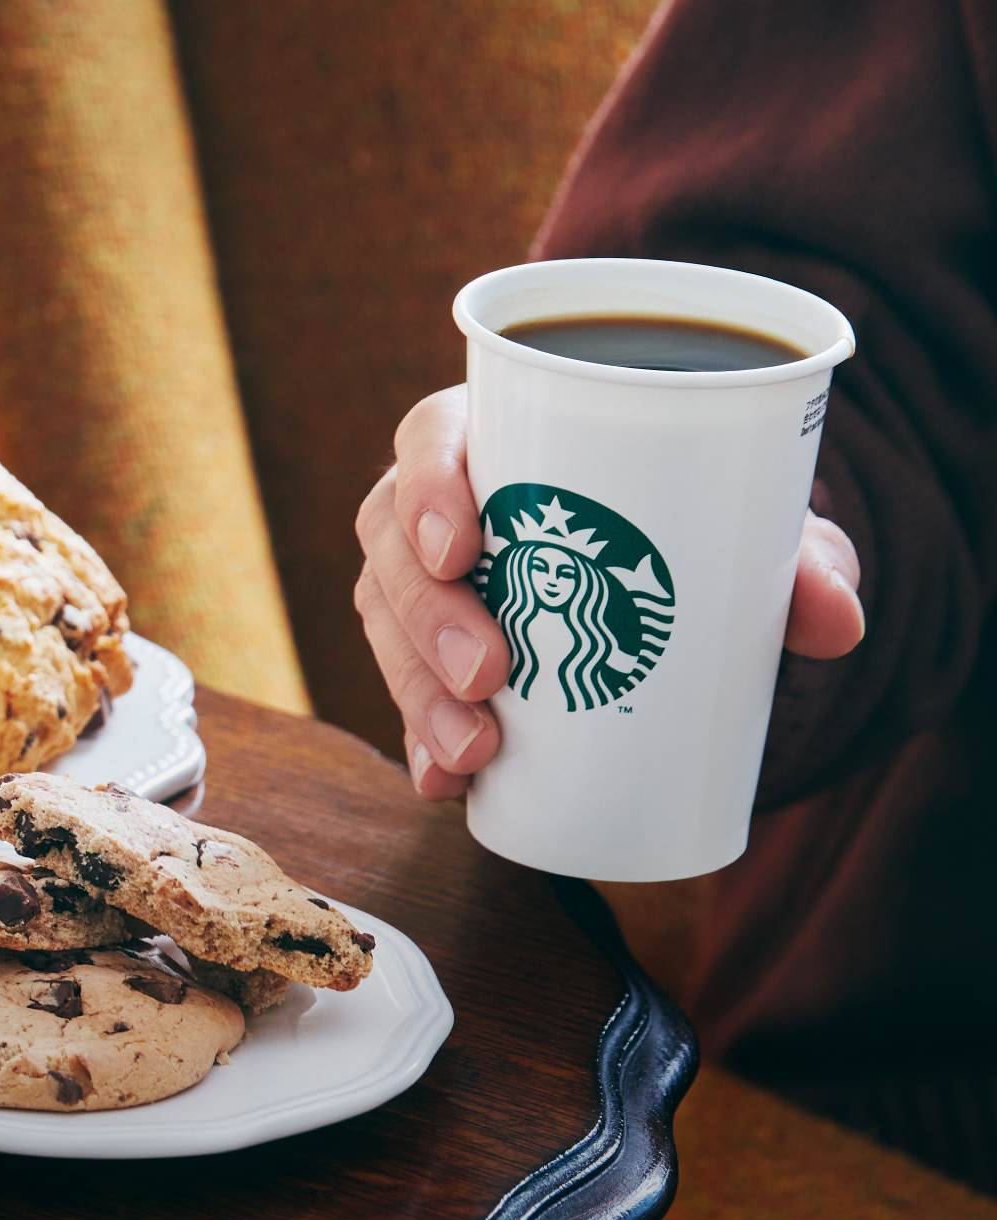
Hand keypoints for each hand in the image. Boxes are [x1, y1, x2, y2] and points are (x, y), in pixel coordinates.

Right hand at [354, 386, 866, 800]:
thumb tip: (835, 621)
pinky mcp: (426, 656)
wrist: (680, 587)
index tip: (463, 549)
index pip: (429, 438)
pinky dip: (418, 743)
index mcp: (500, 437)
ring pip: (383, 624)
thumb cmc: (697, 525)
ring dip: (416, 690)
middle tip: (492, 673)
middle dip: (428, 616)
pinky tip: (446, 782)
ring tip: (475, 748)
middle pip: (392, 546)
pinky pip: (400, 696)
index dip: (427, 487)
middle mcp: (439, 507)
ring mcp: (423, 583)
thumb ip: (795, 562)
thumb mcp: (750, 532)